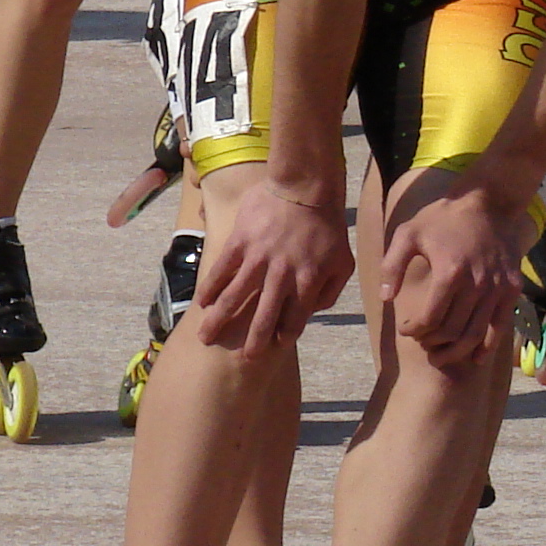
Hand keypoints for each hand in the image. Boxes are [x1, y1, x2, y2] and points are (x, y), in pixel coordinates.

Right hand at [194, 178, 355, 353]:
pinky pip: (220, 270)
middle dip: (252, 342)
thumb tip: (314, 310)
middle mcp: (281, 276)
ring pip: (234, 298)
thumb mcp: (343, 260)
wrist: (306, 186)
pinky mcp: (240, 243)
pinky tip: (202, 302)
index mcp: (307, 282)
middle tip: (242, 359)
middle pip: (263, 318)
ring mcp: (258, 260)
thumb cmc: (327, 224)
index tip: (273, 347)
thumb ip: (331, 290)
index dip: (283, 337)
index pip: (294, 320)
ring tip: (205, 338)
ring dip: (218, 321)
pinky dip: (210, 288)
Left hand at [379, 177, 532, 367]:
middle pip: (450, 331)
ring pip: (474, 335)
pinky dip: (487, 346)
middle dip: (431, 342)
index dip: (413, 331)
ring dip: (455, 351)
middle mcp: (476, 284)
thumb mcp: (408, 233)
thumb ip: (392, 266)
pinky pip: (499, 326)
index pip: (429, 319)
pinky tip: (475, 358)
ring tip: (440, 355)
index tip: (405, 330)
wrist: (489, 201)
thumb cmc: (444, 217)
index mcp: (450, 272)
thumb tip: (385, 298)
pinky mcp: (512, 288)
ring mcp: (497, 288)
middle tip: (422, 340)